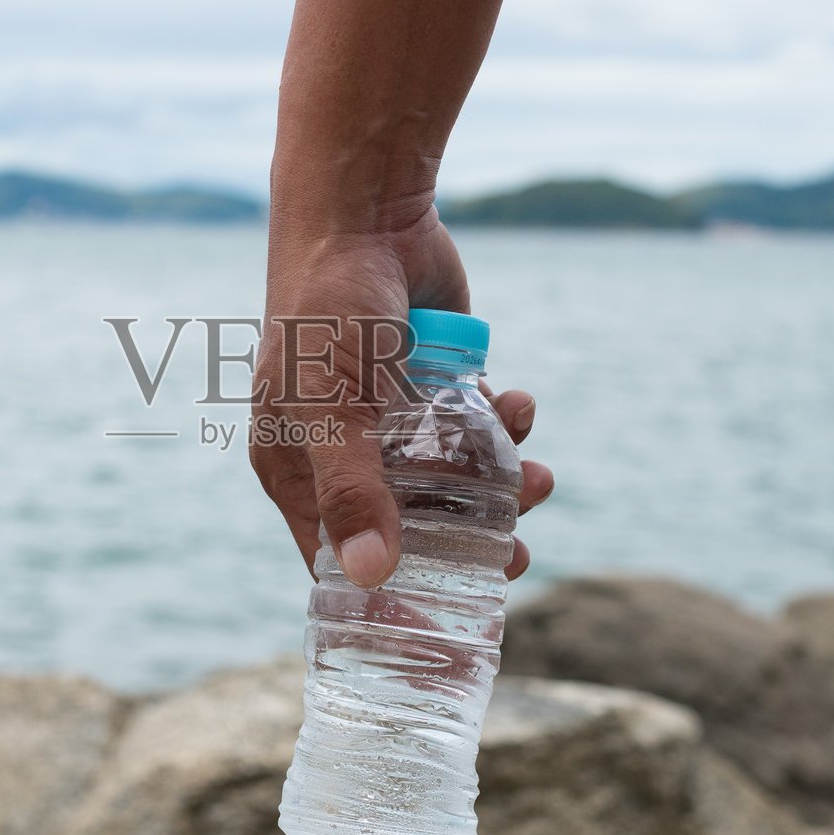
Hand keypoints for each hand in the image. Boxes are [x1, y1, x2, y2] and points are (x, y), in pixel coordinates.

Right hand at [250, 202, 553, 586]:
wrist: (366, 211)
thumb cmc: (327, 309)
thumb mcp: (333, 405)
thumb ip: (351, 490)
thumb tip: (373, 577)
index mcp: (297, 466)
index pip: (337, 558)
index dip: (389, 595)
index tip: (447, 623)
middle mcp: (341, 448)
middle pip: (407, 523)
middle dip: (466, 539)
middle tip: (517, 553)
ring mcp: (389, 414)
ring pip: (452, 477)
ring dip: (500, 482)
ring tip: (536, 477)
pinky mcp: (433, 380)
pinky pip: (474, 424)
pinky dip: (503, 421)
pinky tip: (518, 398)